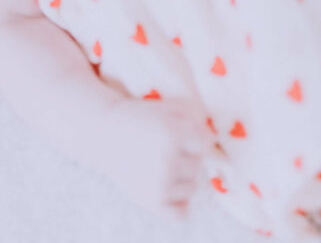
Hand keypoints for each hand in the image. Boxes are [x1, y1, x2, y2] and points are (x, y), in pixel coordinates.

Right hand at [103, 96, 212, 220]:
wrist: (104, 134)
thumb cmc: (141, 117)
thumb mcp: (168, 106)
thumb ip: (196, 117)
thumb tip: (216, 140)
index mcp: (172, 133)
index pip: (205, 143)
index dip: (192, 136)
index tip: (177, 132)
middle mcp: (167, 160)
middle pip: (199, 165)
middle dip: (187, 156)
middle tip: (163, 147)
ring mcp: (160, 184)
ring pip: (192, 187)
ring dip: (182, 178)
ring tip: (161, 164)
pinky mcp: (152, 203)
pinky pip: (181, 213)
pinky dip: (178, 204)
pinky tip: (167, 188)